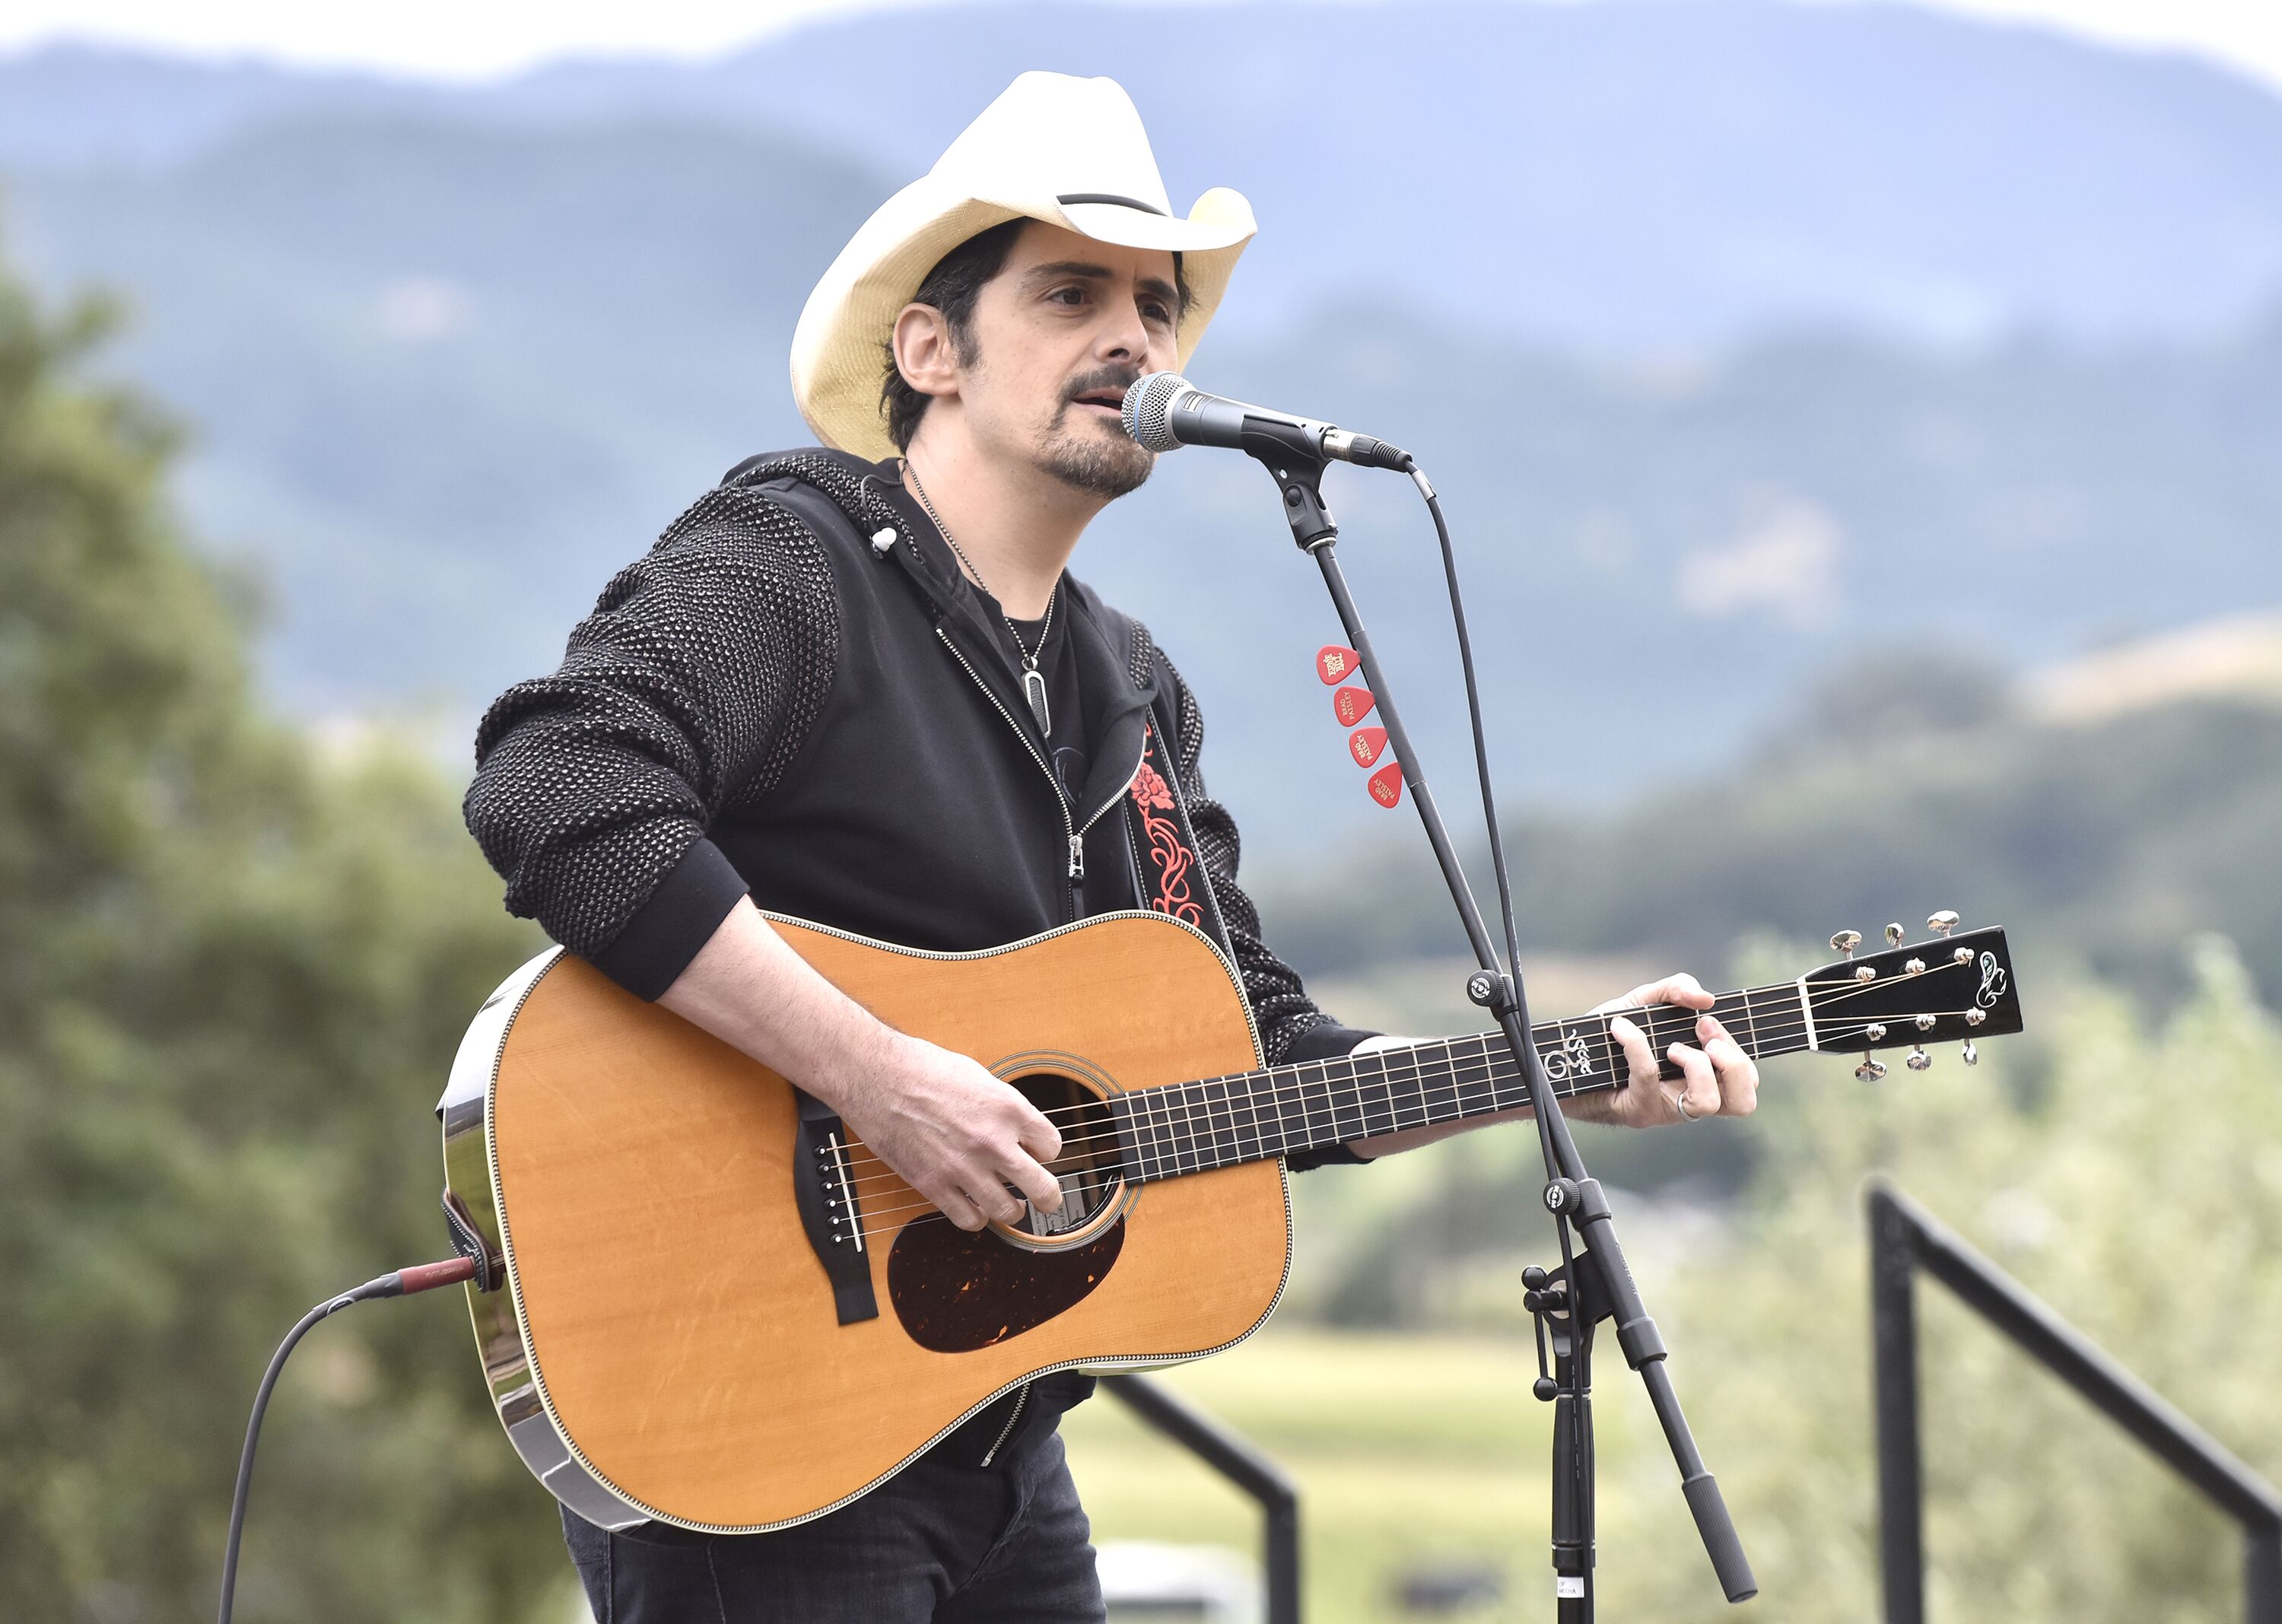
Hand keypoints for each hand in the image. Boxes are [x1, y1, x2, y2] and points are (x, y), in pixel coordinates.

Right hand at [822, 1033, 1064, 1231]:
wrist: (876, 1075)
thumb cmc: (924, 1068)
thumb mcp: (979, 1076)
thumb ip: (1004, 1107)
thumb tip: (1019, 1129)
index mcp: (1009, 1108)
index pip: (1052, 1147)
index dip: (1046, 1152)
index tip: (1038, 1153)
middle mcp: (992, 1141)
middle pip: (1042, 1188)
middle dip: (1050, 1198)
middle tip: (1048, 1200)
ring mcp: (963, 1167)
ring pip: (1007, 1212)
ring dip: (1012, 1211)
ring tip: (1009, 1205)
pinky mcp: (933, 1184)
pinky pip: (969, 1220)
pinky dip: (977, 1218)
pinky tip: (975, 1208)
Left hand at [1568, 973, 1759, 1127]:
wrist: (1565, 1060)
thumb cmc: (1611, 1034)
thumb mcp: (1645, 1003)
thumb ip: (1676, 990)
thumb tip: (1704, 998)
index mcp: (1701, 1077)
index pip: (1747, 1081)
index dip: (1739, 1053)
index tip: (1707, 1023)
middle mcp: (1688, 1099)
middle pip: (1742, 1103)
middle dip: (1733, 1064)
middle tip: (1705, 1038)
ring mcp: (1664, 1109)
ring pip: (1706, 1103)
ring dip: (1696, 1065)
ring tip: (1672, 1046)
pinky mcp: (1637, 1109)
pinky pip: (1649, 1078)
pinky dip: (1637, 1045)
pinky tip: (1620, 1027)